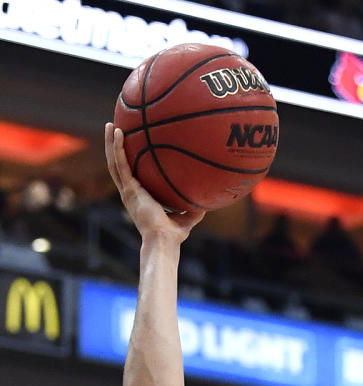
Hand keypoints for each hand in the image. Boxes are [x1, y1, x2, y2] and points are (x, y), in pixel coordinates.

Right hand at [104, 123, 204, 240]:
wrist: (164, 241)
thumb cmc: (173, 235)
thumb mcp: (186, 218)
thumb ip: (193, 209)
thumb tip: (208, 201)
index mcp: (138, 198)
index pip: (130, 176)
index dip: (127, 162)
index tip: (128, 148)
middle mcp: (130, 193)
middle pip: (117, 165)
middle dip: (114, 147)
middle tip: (114, 128)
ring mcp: (128, 191)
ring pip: (114, 162)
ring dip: (111, 142)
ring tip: (111, 124)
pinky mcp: (130, 190)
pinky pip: (121, 164)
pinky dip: (118, 147)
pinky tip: (119, 132)